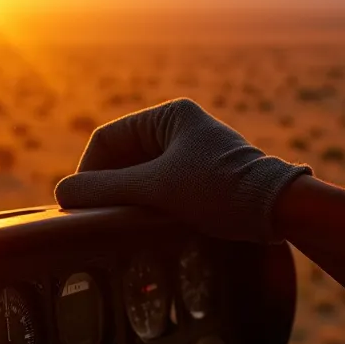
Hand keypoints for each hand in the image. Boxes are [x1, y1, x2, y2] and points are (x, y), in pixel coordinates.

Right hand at [54, 98, 311, 241]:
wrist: (281, 211)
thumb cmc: (221, 190)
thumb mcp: (157, 188)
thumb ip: (106, 190)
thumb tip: (63, 193)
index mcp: (169, 116)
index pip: (107, 140)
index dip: (89, 172)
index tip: (82, 205)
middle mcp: (180, 129)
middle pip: (122, 159)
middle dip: (108, 189)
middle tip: (97, 219)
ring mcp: (192, 155)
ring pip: (140, 177)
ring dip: (127, 200)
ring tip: (121, 225)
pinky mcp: (202, 180)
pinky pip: (160, 190)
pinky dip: (147, 206)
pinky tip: (145, 227)